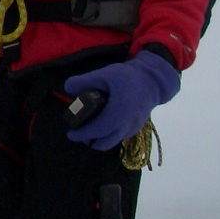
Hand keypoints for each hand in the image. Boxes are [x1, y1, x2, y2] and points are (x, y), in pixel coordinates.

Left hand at [63, 50, 180, 151]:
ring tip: (90, 128)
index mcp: (117, 113)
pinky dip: (109, 135)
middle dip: (89, 141)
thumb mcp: (103, 74)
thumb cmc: (127, 76)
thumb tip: (67, 89)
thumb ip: (83, 81)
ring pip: (112, 142)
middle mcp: (125, 125)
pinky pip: (120, 137)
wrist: (152, 80)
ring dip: (99, 140)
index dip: (81, 135)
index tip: (70, 133)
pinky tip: (103, 124)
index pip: (96, 131)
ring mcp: (132, 128)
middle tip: (79, 132)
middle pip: (103, 144)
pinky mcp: (136, 128)